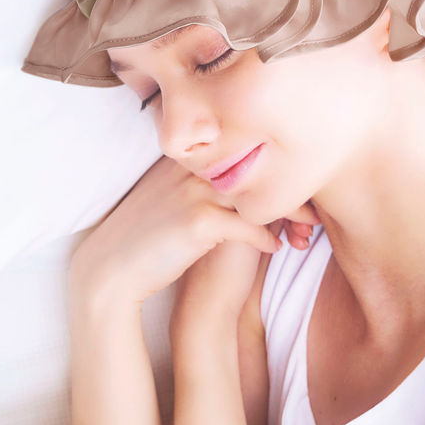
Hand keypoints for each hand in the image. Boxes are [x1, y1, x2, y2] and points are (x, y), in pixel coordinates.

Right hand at [68, 153, 319, 313]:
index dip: (271, 167)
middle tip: (314, 208)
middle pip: (255, 167)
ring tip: (306, 231)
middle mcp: (189, 169)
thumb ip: (194, 185)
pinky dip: (266, 239)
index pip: (239, 151)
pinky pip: (248, 225)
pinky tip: (276, 249)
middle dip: (289, 187)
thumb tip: (228, 184)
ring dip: (289, 215)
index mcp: (183, 161)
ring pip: (257, 194)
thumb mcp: (165, 201)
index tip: (296, 183)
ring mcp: (193, 192)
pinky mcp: (198, 222)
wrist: (109, 273)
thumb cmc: (142, 240)